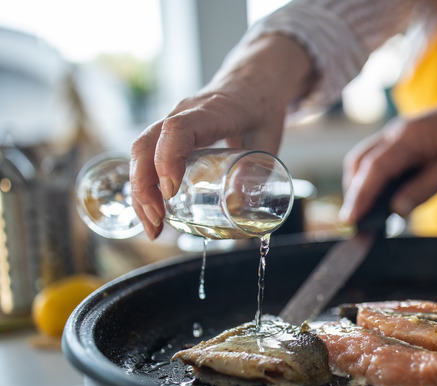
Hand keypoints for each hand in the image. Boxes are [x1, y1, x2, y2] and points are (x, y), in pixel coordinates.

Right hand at [129, 34, 312, 238]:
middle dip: (144, 186)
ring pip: (140, 151)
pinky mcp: (169, 131)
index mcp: (212, 111)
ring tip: (152, 227)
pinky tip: (152, 212)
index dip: (168, 159)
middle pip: (146, 143)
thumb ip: (257, 169)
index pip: (178, 129)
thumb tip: (237, 205)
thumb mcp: (269, 138)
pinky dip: (145, 184)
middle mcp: (183, 112)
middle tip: (157, 221)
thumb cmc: (262, 107)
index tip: (170, 191)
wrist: (254, 78)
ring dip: (139, 190)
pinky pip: (147, 155)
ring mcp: (171, 120)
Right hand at [339, 76, 436, 223]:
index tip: (350, 221)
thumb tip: (397, 210)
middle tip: (356, 228)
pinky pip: (374, 161)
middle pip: (360, 164)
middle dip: (354, 196)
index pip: (376, 168)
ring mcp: (393, 136)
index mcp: (410, 138)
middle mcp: (395, 134)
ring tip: (365, 218)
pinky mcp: (397, 143)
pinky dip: (369, 181)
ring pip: (362, 162)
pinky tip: (379, 201)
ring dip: (359, 189)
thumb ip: (426, 188)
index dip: (361, 196)